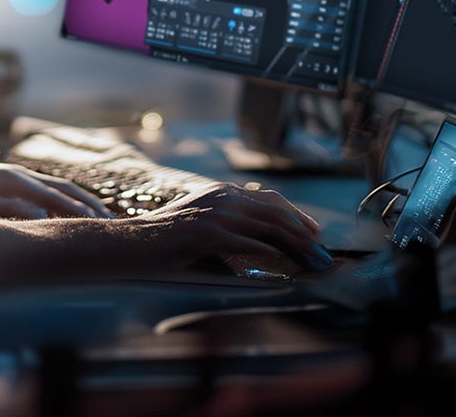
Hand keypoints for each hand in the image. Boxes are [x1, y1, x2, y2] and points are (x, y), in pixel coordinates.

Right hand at [0, 147, 109, 218]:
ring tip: (90, 221)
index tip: (107, 215)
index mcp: (10, 175)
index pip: (57, 186)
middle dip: (85, 203)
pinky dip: (25, 211)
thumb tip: (36, 222)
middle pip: (56, 187)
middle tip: (111, 221)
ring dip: (65, 207)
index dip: (84, 199)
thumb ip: (8, 204)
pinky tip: (43, 221)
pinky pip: (2, 203)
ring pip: (36, 193)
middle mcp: (5, 174)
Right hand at [121, 182, 332, 274]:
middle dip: (302, 232)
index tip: (313, 231)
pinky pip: (247, 244)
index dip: (296, 215)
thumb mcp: (203, 221)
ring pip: (267, 227)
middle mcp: (223, 197)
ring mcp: (216, 214)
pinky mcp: (208, 233)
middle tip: (320, 251)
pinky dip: (269, 253)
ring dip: (294, 245)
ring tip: (310, 259)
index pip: (270, 200)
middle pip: (275, 213)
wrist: (134, 241)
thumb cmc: (168, 238)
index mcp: (223, 192)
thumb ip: (230, 223)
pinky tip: (282, 263)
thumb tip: (264, 241)